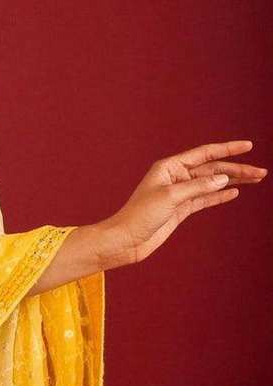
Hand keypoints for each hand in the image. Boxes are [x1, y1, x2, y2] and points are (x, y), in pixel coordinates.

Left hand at [99, 140, 266, 266]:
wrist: (126, 240)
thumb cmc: (140, 215)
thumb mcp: (171, 197)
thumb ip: (198, 186)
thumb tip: (224, 179)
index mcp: (169, 167)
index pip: (205, 154)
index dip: (228, 149)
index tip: (248, 145)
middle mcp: (175, 177)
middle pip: (212, 169)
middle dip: (237, 169)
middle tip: (261, 172)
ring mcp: (179, 193)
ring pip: (212, 184)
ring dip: (234, 182)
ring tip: (256, 180)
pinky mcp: (181, 209)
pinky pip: (205, 198)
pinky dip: (220, 195)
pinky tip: (235, 192)